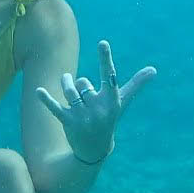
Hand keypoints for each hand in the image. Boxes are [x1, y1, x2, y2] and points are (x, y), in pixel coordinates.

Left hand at [35, 41, 154, 163]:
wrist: (94, 150)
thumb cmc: (110, 119)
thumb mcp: (121, 102)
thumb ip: (136, 84)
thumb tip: (154, 69)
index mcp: (112, 100)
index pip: (108, 75)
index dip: (105, 58)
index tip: (102, 42)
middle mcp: (99, 108)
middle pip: (82, 82)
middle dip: (80, 85)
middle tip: (84, 96)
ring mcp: (83, 116)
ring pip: (69, 90)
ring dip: (66, 84)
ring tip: (67, 84)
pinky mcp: (68, 122)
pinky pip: (55, 107)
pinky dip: (46, 99)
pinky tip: (39, 91)